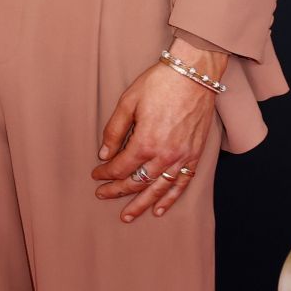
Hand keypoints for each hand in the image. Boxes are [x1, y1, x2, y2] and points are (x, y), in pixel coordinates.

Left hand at [91, 60, 217, 221]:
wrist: (194, 74)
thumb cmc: (159, 83)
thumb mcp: (128, 101)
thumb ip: (114, 130)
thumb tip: (103, 154)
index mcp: (145, 141)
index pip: (120, 167)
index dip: (105, 173)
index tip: (96, 175)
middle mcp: (163, 155)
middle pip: (136, 182)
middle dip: (117, 191)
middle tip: (102, 195)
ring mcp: (181, 158)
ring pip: (157, 189)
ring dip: (140, 204)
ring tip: (127, 216)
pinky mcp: (194, 156)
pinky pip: (181, 184)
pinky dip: (170, 199)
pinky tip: (159, 209)